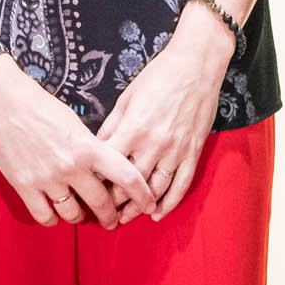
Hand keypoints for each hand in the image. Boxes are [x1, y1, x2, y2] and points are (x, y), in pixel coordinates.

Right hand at [0, 60, 153, 228]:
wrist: (2, 100)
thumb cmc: (40, 106)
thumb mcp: (75, 123)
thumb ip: (91, 148)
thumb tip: (104, 170)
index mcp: (89, 147)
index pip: (127, 176)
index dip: (142, 194)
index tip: (149, 204)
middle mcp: (71, 166)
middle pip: (100, 202)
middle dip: (110, 216)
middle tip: (113, 221)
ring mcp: (47, 179)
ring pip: (72, 213)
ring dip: (80, 218)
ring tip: (81, 215)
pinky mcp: (24, 186)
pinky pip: (44, 215)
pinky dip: (53, 219)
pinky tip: (55, 214)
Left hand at [95, 3, 238, 221]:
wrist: (197, 65)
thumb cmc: (159, 76)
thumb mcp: (127, 97)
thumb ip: (112, 125)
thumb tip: (96, 148)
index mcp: (133, 129)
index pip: (109, 167)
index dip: (96, 182)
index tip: (87, 190)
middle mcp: (154, 145)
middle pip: (129, 185)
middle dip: (113, 202)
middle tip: (101, 212)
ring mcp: (176, 151)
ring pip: (154, 191)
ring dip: (138, 208)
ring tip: (124, 218)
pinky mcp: (193, 152)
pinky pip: (181, 185)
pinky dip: (169, 203)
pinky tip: (157, 214)